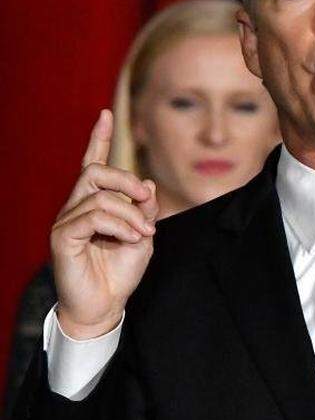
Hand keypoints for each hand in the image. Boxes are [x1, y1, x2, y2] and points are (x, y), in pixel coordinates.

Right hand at [51, 110, 158, 339]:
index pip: (92, 164)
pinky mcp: (62, 237)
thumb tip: (147, 184)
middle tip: (146, 200)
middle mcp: (76, 207)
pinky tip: (132, 239)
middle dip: (126, 179)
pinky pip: (93, 216)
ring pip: (100, 196)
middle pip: (96, 171)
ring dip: (130, 213)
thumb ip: (145, 210)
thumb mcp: (143, 236)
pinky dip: (120, 224)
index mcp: (95, 204)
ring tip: (142, 234)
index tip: (106, 114)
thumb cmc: (120, 272)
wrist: (106, 305)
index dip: (99, 138)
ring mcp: (67, 221)